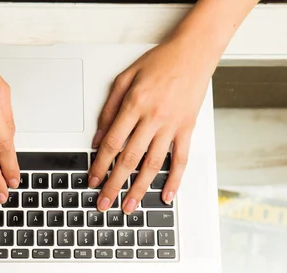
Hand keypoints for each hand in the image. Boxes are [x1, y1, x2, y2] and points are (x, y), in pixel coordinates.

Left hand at [89, 38, 212, 213]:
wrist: (194, 52)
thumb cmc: (159, 62)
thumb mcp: (124, 79)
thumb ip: (109, 109)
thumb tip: (97, 138)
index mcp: (134, 105)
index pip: (112, 143)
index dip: (100, 165)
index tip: (93, 180)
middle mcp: (153, 118)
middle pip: (129, 159)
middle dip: (114, 185)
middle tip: (104, 203)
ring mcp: (172, 125)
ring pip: (153, 164)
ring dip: (139, 188)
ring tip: (129, 206)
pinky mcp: (187, 129)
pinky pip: (181, 159)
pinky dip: (174, 180)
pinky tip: (166, 195)